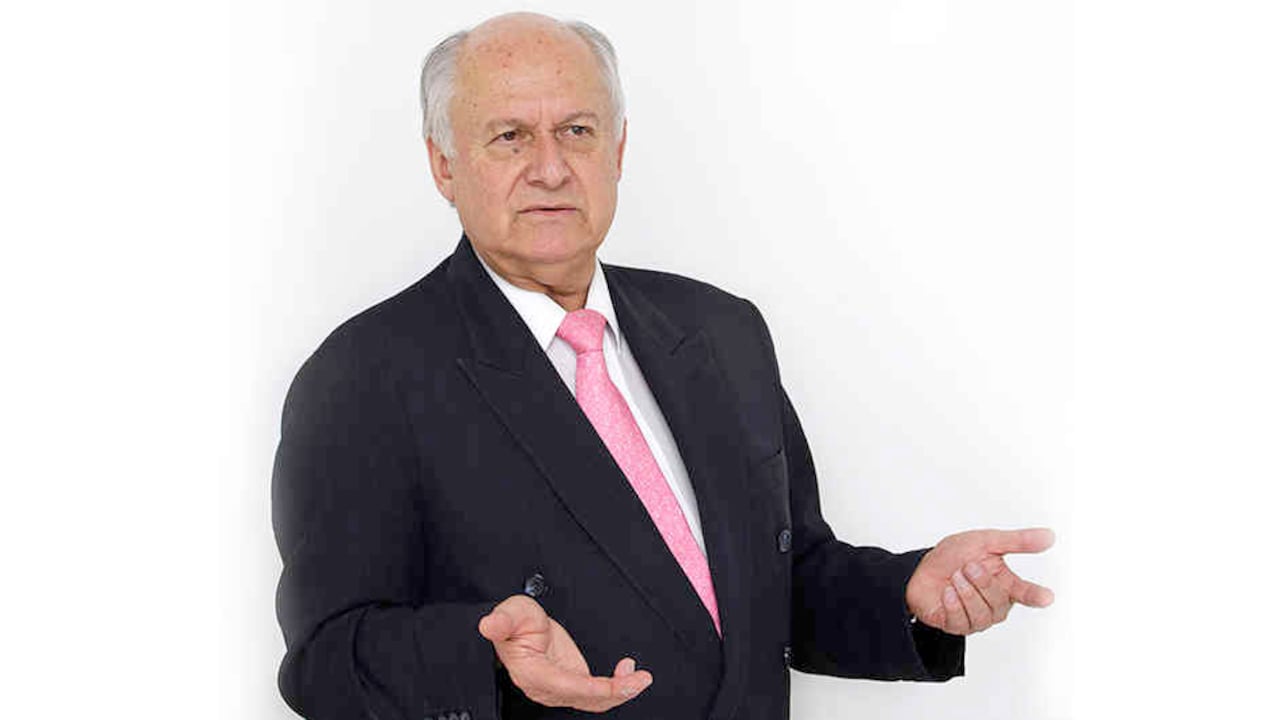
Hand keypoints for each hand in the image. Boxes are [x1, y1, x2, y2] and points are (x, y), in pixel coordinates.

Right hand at [478, 594, 652, 711]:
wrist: (519, 628)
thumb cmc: (515, 622)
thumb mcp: (509, 613)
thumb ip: (502, 620)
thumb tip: (489, 624)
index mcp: (531, 673)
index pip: (564, 686)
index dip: (591, 688)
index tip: (615, 684)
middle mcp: (547, 687)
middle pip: (584, 699)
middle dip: (615, 693)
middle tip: (640, 680)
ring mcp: (562, 689)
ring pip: (594, 701)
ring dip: (620, 692)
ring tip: (640, 678)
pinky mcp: (573, 685)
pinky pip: (597, 695)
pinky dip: (616, 687)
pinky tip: (627, 671)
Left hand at [906, 528, 1054, 635]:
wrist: (920, 568)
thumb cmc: (954, 556)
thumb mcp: (985, 542)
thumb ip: (1017, 541)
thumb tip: (1048, 537)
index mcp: (1006, 584)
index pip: (1025, 593)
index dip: (1036, 595)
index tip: (1047, 597)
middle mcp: (995, 605)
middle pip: (999, 601)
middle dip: (981, 581)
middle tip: (969, 566)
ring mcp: (977, 618)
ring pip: (981, 614)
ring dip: (965, 592)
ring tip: (956, 577)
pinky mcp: (958, 626)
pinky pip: (960, 621)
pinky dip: (952, 603)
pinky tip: (947, 592)